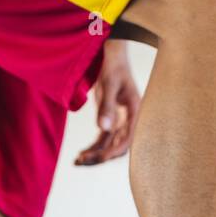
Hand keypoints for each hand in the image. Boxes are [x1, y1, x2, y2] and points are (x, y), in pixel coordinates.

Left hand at [75, 41, 140, 165]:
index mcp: (136, 111)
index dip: (115, 150)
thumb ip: (107, 106)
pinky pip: (103, 137)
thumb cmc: (114, 65)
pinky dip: (94, 146)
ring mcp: (120, 120)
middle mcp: (130, 119)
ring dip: (96, 153)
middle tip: (84, 161)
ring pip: (110, 144)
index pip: (129, 138)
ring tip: (79, 161)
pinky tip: (82, 153)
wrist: (112, 54)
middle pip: (119, 145)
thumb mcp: (110, 84)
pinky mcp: (111, 118)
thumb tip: (103, 128)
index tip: (100, 157)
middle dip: (103, 156)